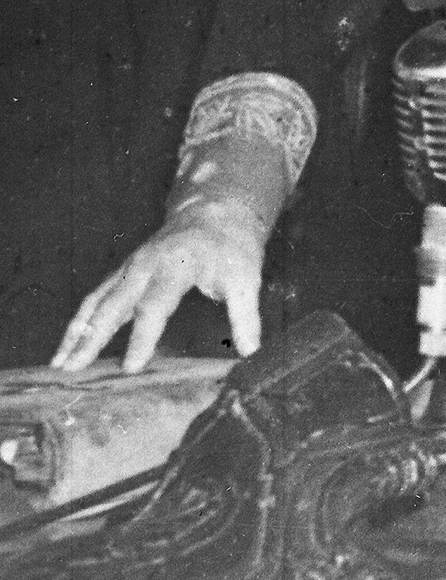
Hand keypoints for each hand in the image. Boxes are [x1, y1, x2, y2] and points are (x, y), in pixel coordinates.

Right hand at [52, 208, 265, 371]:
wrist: (217, 210)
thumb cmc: (232, 247)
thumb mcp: (247, 278)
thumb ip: (246, 316)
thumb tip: (252, 353)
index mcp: (176, 265)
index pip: (154, 305)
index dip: (142, 337)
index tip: (130, 368)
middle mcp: (145, 265)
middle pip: (113, 304)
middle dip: (91, 337)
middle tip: (73, 369)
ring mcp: (129, 267)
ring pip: (96, 301)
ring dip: (75, 332)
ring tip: (59, 364)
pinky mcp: (123, 272)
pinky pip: (95, 298)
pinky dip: (79, 322)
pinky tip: (67, 346)